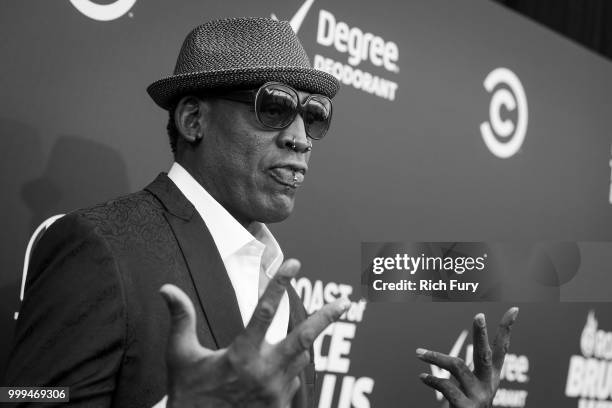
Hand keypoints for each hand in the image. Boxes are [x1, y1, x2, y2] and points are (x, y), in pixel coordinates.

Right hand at [160, 259, 349, 407]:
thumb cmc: (188, 396)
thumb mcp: (180, 357)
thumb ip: (181, 319)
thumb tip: (166, 288)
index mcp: (240, 357)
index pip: (265, 312)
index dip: (279, 284)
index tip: (292, 264)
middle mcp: (264, 373)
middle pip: (303, 338)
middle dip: (326, 318)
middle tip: (345, 302)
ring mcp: (276, 393)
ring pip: (300, 359)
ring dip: (301, 344)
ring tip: (292, 339)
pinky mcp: (280, 407)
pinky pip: (293, 381)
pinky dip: (287, 371)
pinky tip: (270, 374)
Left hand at [416, 307, 518, 407]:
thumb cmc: (467, 404)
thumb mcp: (472, 385)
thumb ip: (466, 370)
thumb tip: (453, 357)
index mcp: (491, 375)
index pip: (502, 348)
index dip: (507, 329)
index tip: (514, 309)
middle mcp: (488, 384)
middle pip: (484, 354)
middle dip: (481, 334)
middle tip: (479, 315)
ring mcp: (478, 396)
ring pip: (457, 366)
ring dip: (435, 357)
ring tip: (419, 353)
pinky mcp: (466, 407)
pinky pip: (446, 387)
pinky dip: (432, 380)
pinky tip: (422, 377)